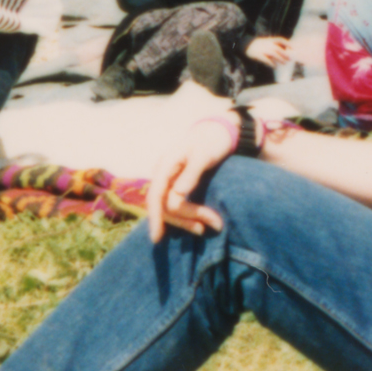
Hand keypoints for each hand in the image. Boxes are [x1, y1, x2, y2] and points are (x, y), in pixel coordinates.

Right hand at [143, 114, 241, 242]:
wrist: (216, 132)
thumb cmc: (212, 141)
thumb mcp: (205, 155)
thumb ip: (191, 173)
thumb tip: (177, 195)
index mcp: (166, 164)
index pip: (155, 195)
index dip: (155, 217)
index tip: (157, 238)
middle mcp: (162, 173)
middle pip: (163, 205)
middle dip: (185, 218)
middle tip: (215, 223)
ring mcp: (167, 180)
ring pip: (168, 208)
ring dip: (187, 220)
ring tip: (210, 226)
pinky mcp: (175, 185)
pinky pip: (174, 204)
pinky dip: (186, 215)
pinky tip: (198, 222)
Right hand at [245, 35, 294, 69]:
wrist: (246, 44)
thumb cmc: (259, 44)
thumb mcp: (266, 42)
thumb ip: (274, 45)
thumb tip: (284, 50)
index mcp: (270, 40)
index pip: (280, 40)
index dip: (287, 43)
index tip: (292, 47)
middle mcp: (267, 44)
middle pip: (278, 49)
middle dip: (285, 54)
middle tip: (290, 59)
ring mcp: (263, 49)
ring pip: (274, 54)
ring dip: (280, 59)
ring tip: (284, 63)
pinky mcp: (259, 55)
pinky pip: (266, 59)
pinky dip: (271, 63)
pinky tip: (275, 66)